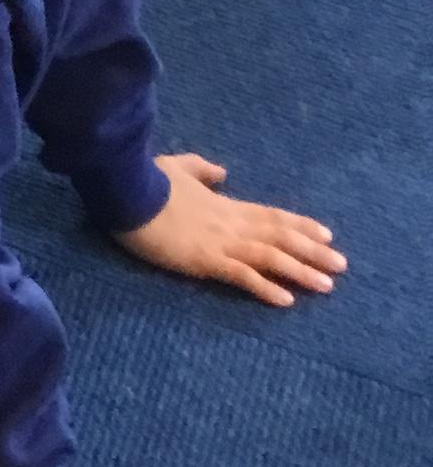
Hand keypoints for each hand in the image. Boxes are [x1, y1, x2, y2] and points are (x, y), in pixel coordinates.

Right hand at [114, 153, 344, 306]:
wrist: (125, 191)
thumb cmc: (146, 180)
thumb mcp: (175, 166)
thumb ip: (201, 169)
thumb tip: (222, 172)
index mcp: (224, 204)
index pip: (270, 215)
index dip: (300, 225)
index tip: (327, 235)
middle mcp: (230, 223)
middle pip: (279, 237)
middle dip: (313, 252)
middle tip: (342, 266)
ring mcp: (219, 242)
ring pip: (269, 257)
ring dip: (300, 272)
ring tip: (327, 286)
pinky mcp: (204, 260)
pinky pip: (241, 275)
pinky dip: (265, 287)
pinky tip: (285, 300)